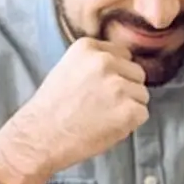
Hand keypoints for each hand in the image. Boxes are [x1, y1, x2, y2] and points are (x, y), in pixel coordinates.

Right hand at [0, 38, 148, 183]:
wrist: (41, 136)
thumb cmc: (53, 108)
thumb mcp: (68, 68)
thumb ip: (95, 63)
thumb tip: (123, 68)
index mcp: (88, 47)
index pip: (124, 55)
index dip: (117, 74)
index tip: (101, 88)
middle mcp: (105, 61)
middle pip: (137, 73)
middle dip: (126, 89)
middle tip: (102, 105)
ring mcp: (118, 85)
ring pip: (142, 94)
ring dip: (129, 107)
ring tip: (102, 116)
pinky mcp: (129, 109)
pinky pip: (142, 114)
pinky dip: (130, 124)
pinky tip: (108, 126)